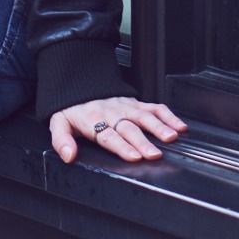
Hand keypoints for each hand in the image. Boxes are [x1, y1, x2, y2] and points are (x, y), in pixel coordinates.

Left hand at [49, 97, 186, 164]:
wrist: (78, 82)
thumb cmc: (71, 108)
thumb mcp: (58, 123)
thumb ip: (61, 140)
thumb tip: (68, 156)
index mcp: (93, 120)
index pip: (108, 136)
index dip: (121, 146)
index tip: (133, 156)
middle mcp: (112, 113)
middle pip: (129, 129)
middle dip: (142, 141)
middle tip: (154, 154)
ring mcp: (125, 106)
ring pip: (144, 116)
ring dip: (159, 127)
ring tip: (171, 137)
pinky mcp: (135, 102)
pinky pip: (153, 107)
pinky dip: (168, 115)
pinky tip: (179, 126)